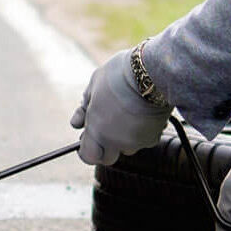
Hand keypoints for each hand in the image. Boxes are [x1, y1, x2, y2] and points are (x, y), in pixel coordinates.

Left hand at [71, 49, 170, 165]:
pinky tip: (140, 116)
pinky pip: (143, 140)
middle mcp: (116, 142)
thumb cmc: (120, 75)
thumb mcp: (94, 85)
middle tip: (104, 128)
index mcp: (98, 130)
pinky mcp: (153, 137)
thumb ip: (84, 107)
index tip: (85, 141)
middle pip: (108, 157)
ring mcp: (136, 141)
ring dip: (123, 138)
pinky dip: (140, 132)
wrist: (152, 73)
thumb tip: (77, 122)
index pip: (88, 156)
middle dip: (104, 146)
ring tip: (125, 116)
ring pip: (127, 148)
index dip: (85, 150)